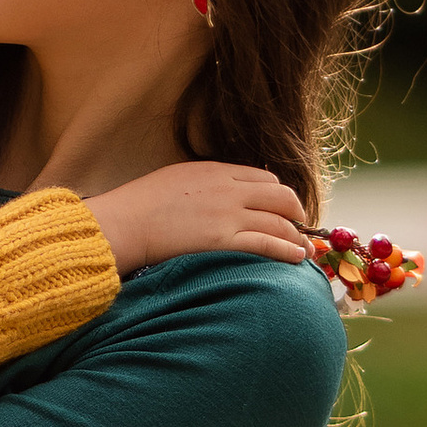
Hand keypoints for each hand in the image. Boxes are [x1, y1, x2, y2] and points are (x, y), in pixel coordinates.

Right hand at [86, 161, 311, 272]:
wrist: (124, 223)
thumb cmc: (139, 204)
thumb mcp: (175, 178)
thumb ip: (203, 183)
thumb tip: (218, 193)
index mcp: (215, 171)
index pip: (261, 177)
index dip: (277, 192)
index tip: (281, 205)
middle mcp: (228, 189)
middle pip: (279, 196)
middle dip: (294, 210)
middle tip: (299, 222)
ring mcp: (228, 215)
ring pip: (278, 222)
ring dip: (295, 235)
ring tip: (302, 246)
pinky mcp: (224, 241)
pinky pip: (267, 244)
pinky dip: (287, 250)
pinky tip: (296, 256)